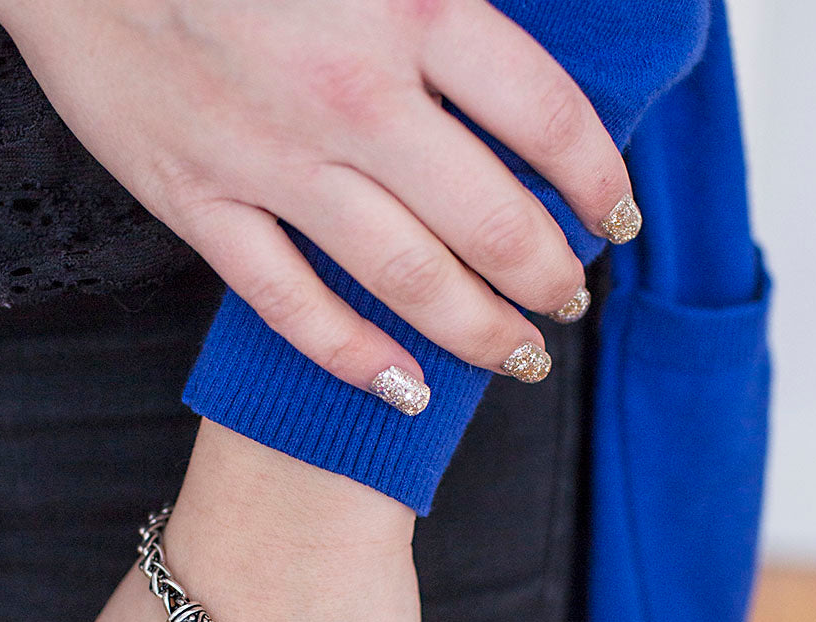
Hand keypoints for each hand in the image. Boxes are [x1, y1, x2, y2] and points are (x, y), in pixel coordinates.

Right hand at [0, 0, 632, 393]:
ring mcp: (270, 161)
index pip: (547, 117)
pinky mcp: (201, 204)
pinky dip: (352, 356)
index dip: (597, 179)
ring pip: (403, 278)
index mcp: (409, 1)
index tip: (614, 217)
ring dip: (476, 331)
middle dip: (547, 275)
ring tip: (519, 357)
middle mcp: (352, 94)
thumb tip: (520, 40)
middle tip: (569, 303)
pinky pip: (289, 305)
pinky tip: (405, 389)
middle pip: (488, 220)